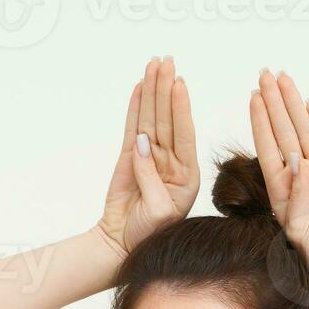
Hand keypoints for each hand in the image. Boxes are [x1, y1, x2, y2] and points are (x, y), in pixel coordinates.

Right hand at [96, 55, 198, 256]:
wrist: (122, 246)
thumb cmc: (147, 236)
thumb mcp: (158, 211)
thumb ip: (151, 178)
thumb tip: (142, 145)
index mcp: (186, 176)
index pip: (184, 135)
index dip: (181, 108)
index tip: (179, 84)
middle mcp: (171, 162)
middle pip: (167, 119)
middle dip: (165, 90)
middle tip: (165, 62)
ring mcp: (150, 158)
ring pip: (151, 118)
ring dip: (152, 91)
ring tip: (153, 65)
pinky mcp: (129, 158)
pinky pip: (133, 127)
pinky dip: (136, 107)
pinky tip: (139, 87)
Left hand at [251, 69, 308, 299]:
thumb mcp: (298, 232)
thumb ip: (296, 198)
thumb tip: (297, 162)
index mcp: (282, 191)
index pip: (268, 147)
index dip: (260, 121)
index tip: (253, 97)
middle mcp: (299, 178)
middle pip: (284, 131)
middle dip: (274, 102)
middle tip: (265, 74)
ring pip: (305, 131)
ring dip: (293, 106)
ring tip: (284, 80)